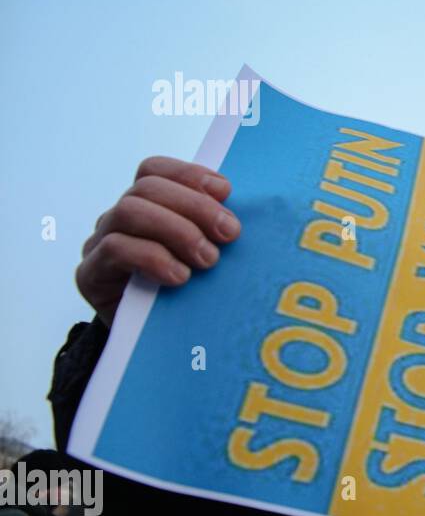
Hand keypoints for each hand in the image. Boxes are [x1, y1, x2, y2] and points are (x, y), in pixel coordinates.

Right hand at [76, 157, 240, 326]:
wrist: (152, 346)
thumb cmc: (188, 294)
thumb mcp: (204, 256)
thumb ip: (214, 231)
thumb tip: (244, 216)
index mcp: (146, 206)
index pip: (155, 170)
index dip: (189, 174)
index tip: (227, 192)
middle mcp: (118, 218)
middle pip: (147, 188)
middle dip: (195, 206)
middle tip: (230, 235)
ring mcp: (100, 243)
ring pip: (129, 211)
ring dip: (177, 230)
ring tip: (208, 260)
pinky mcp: (90, 274)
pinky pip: (116, 249)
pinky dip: (154, 258)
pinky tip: (180, 277)